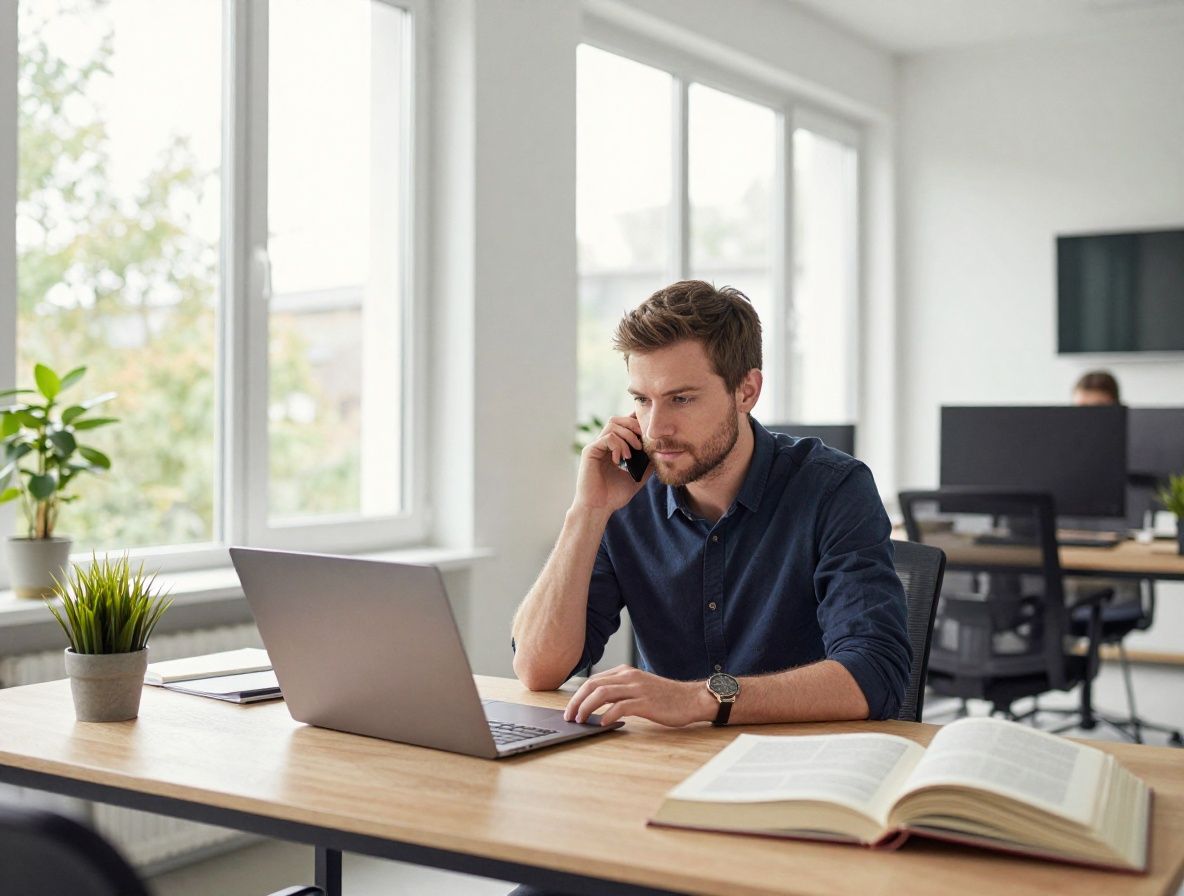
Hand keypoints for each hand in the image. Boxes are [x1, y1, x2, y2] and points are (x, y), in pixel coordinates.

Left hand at [563, 665, 714, 727]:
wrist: (691, 699)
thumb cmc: (666, 697)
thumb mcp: (640, 687)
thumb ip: (620, 690)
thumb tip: (597, 703)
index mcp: (626, 672)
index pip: (593, 680)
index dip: (578, 695)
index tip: (570, 709)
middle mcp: (629, 677)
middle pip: (593, 685)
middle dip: (576, 701)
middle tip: (569, 716)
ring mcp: (638, 689)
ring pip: (602, 694)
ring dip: (586, 708)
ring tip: (581, 720)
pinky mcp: (646, 703)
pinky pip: (620, 707)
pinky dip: (607, 715)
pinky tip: (602, 723)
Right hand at [572, 414, 650, 512]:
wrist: (599, 508)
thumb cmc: (614, 495)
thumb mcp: (638, 476)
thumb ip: (647, 463)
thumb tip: (661, 451)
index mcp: (612, 447)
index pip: (623, 425)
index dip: (636, 423)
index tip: (649, 434)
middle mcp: (602, 443)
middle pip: (617, 419)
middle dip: (633, 426)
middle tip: (643, 441)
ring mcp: (595, 446)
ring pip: (612, 424)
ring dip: (627, 436)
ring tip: (633, 452)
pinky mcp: (590, 451)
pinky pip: (607, 438)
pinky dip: (618, 445)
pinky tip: (621, 459)